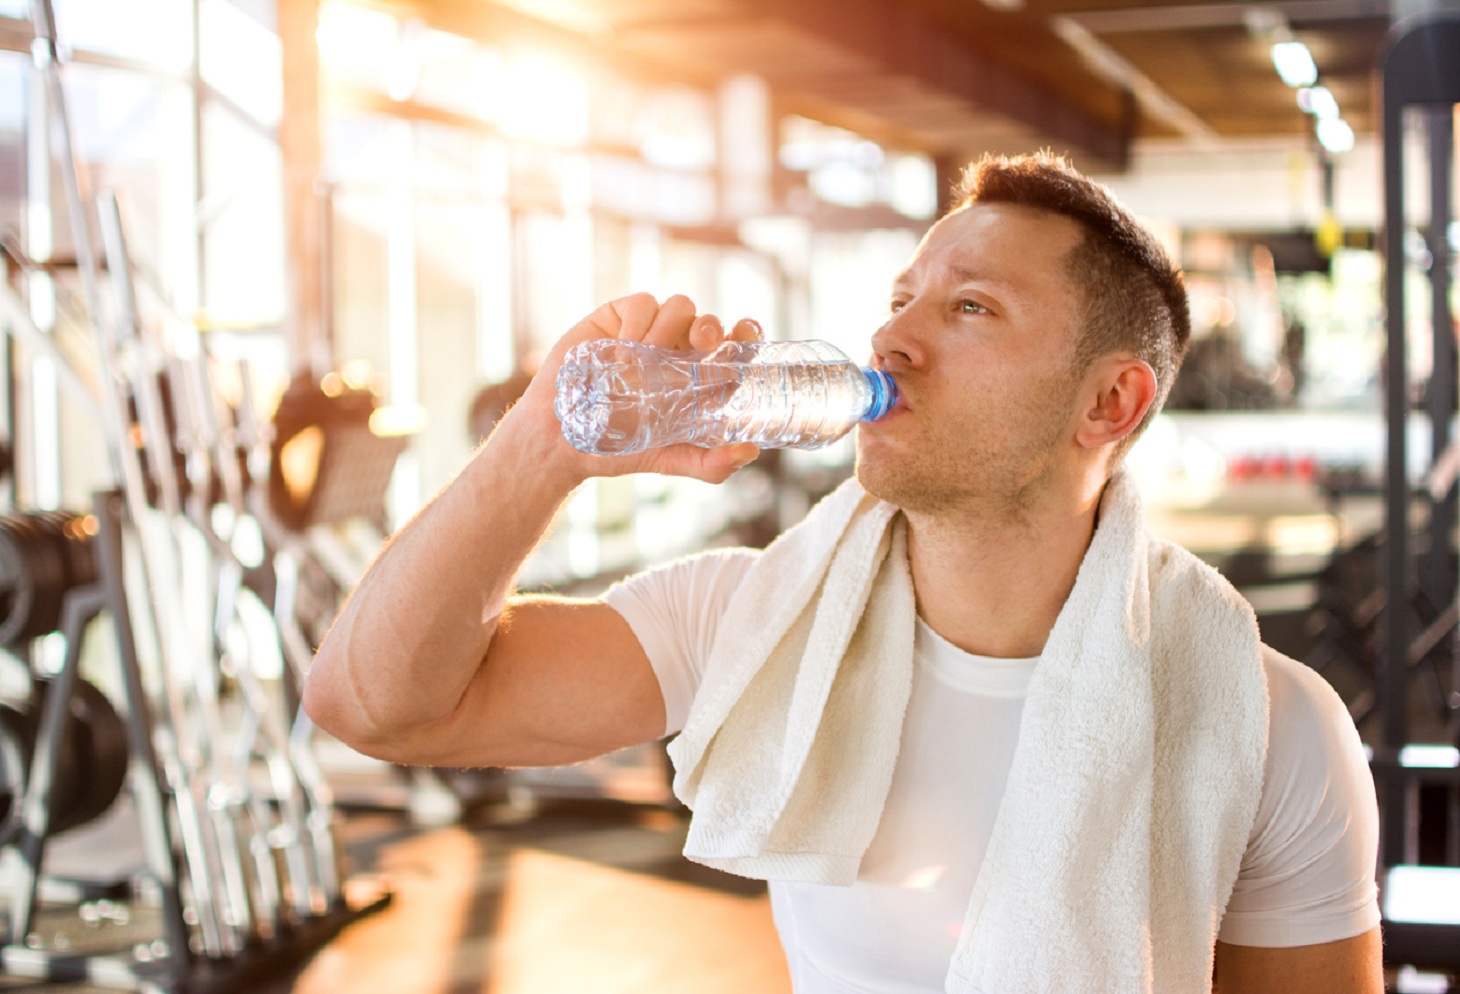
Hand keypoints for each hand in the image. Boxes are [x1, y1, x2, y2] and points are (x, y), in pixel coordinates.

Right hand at [504, 293, 764, 484]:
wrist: (563, 437)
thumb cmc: (618, 448)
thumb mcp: (670, 460)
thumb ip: (711, 464)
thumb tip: (750, 451)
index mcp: (698, 377)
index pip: (733, 346)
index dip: (746, 335)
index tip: (744, 337)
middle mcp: (678, 351)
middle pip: (710, 321)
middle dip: (712, 327)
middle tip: (702, 344)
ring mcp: (649, 332)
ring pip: (680, 305)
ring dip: (670, 328)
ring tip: (645, 360)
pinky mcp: (618, 317)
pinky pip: (643, 302)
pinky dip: (639, 321)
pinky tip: (625, 351)